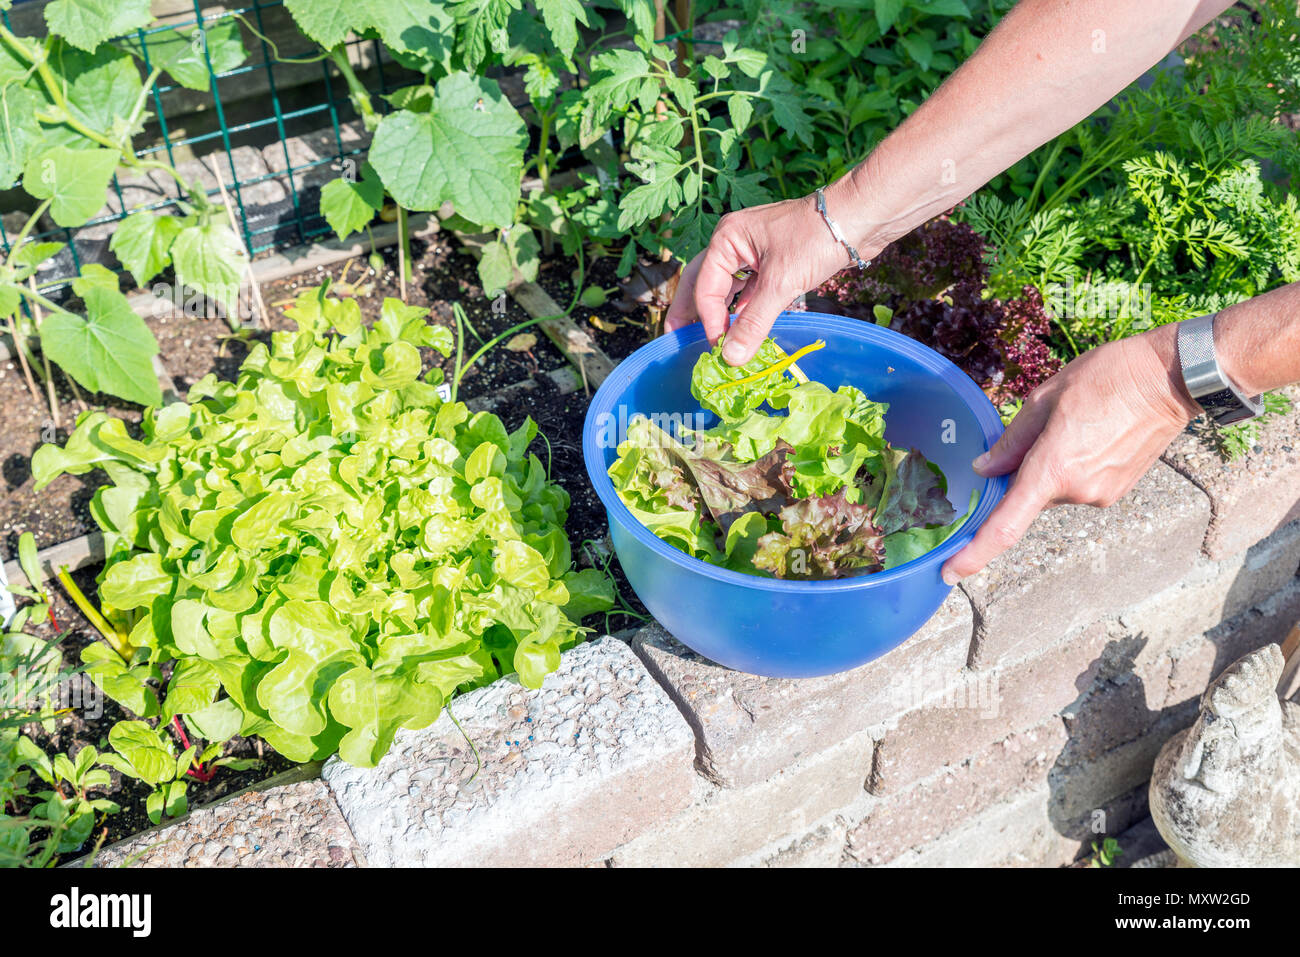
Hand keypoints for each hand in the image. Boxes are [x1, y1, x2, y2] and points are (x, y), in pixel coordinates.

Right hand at [664, 191, 881, 365]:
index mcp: (728, 238)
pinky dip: (743, 310)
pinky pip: (749, 291)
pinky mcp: (774, 263)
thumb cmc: (816, 239)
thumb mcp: (781, 284)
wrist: (860, 218)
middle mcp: (735, 243)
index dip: (708, 319)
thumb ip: (753, 322)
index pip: (705, 285)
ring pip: (727, 288)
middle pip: (704, 282)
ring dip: (719, 313)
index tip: (716, 347)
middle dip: (692, 310)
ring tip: (707, 339)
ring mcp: (755, 253)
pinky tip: (740, 329)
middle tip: (675, 337)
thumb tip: (730, 359)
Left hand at [940, 325, 1201, 584]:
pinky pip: (1077, 487)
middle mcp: (1076, 492)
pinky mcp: (1116, 493)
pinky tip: (1093, 434)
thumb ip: (1011, 441)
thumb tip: (983, 470)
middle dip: (1023, 472)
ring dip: (1051, 466)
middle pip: (1028, 496)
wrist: (1172, 379)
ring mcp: (1100, 496)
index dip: (973, 554)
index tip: (949, 573)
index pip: (1005, 526)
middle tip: (1044, 428)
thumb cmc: (1108, 377)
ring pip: (1053, 490)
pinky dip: (1072, 468)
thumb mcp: (1045, 398)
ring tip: (1079, 423)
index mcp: (1052, 470)